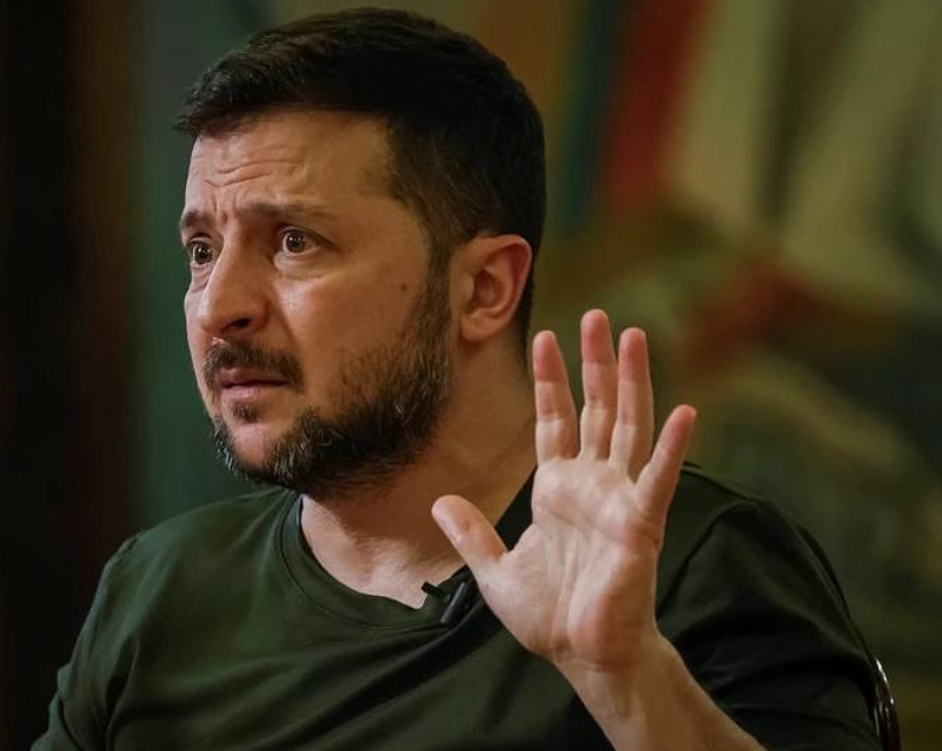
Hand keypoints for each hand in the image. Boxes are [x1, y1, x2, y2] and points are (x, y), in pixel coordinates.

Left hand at [433, 310, 694, 676]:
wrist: (583, 656)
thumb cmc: (550, 616)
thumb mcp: (494, 571)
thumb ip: (471, 534)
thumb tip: (441, 502)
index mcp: (559, 490)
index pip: (556, 422)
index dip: (552, 382)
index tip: (546, 338)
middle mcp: (593, 485)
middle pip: (597, 409)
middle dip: (595, 364)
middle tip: (598, 316)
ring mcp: (619, 499)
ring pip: (629, 427)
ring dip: (632, 382)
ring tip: (634, 336)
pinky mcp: (642, 523)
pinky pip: (659, 478)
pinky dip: (674, 446)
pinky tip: (685, 410)